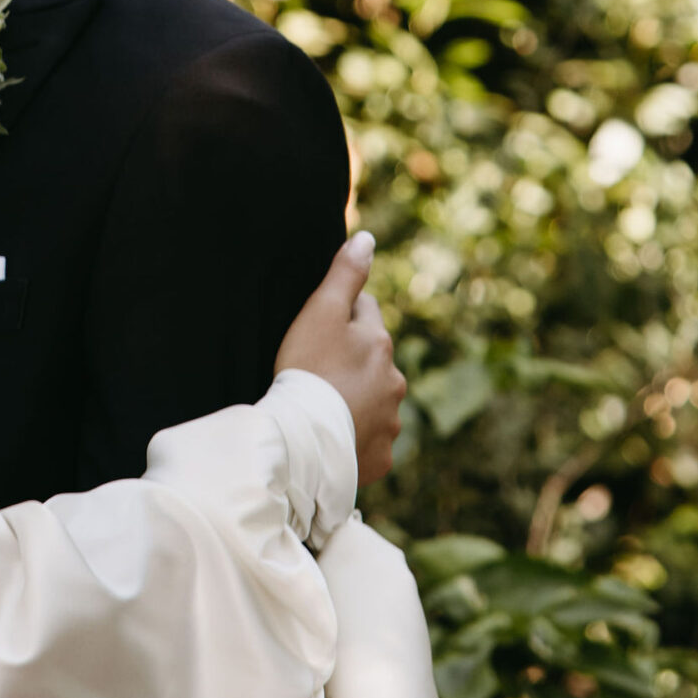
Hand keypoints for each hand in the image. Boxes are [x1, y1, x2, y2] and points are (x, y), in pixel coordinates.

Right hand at [276, 232, 405, 483]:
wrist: (303, 440)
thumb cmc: (307, 370)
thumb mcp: (321, 312)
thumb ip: (346, 274)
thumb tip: (368, 239)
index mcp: (380, 343)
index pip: (365, 313)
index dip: (340, 316)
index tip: (318, 330)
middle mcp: (394, 382)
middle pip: (372, 360)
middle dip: (352, 361)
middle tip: (316, 371)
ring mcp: (389, 423)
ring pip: (372, 401)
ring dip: (354, 400)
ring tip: (321, 408)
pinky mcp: (380, 458)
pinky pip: (368, 441)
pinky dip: (354, 437)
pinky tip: (330, 437)